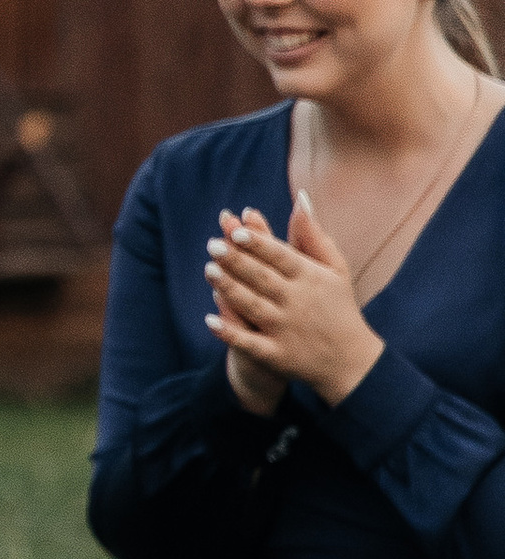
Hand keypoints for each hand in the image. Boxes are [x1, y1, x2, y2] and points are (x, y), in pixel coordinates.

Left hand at [204, 195, 381, 408]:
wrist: (351, 361)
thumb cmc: (339, 306)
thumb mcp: (335, 269)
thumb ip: (313, 235)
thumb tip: (300, 197)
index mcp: (311, 279)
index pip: (281, 257)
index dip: (258, 244)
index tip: (236, 231)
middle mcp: (297, 302)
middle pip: (262, 278)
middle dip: (236, 261)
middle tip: (211, 245)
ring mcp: (286, 330)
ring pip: (252, 306)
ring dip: (228, 289)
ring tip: (208, 270)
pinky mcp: (277, 355)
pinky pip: (249, 343)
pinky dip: (229, 333)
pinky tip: (209, 319)